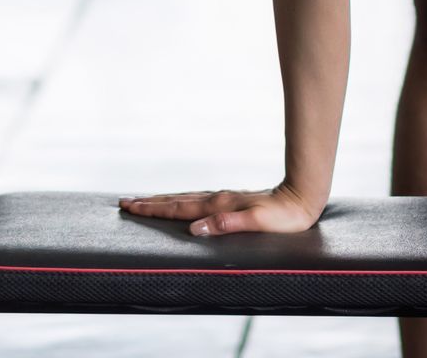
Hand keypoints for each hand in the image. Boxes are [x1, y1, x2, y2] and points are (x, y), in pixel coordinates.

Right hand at [118, 181, 323, 236]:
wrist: (303, 197)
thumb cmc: (284, 216)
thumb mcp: (257, 222)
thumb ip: (226, 224)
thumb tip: (195, 229)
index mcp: (218, 206)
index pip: (179, 208)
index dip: (153, 209)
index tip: (130, 207)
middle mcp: (217, 199)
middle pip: (175, 200)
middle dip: (149, 202)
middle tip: (124, 202)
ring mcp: (222, 198)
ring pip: (184, 198)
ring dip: (161, 200)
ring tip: (143, 200)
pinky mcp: (229, 201)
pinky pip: (196, 200)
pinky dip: (179, 201)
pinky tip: (179, 203)